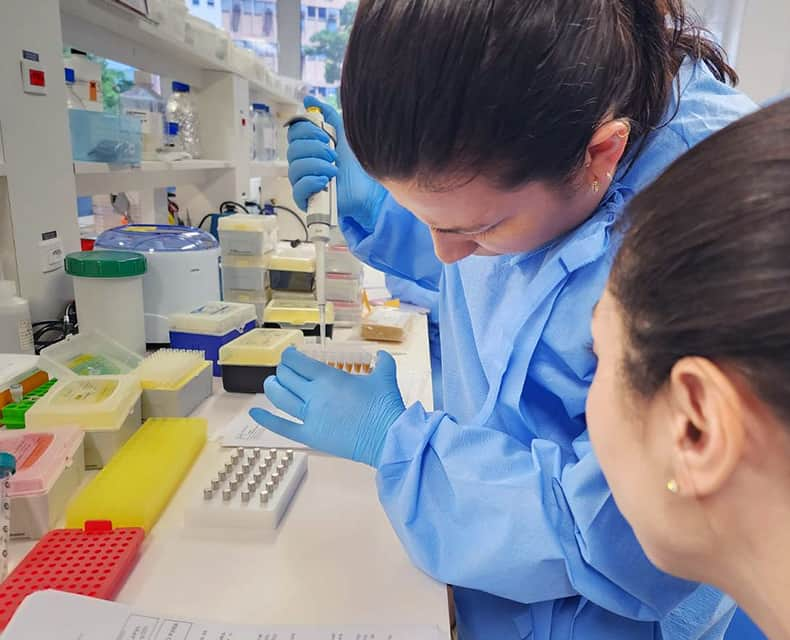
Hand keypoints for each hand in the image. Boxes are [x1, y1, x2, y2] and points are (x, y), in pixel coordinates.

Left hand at [250, 347, 405, 466]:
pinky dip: (267, 420)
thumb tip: (382, 354)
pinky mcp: (309, 435)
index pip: (299, 363)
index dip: (290, 356)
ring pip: (280, 398)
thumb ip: (383, 362)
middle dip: (283, 370)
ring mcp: (309, 416)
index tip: (289, 355)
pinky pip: (282, 427)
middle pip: (287, 378)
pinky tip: (254, 413)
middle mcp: (314, 395)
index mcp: (328, 378)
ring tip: (271, 382)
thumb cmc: (385, 406)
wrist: (387, 437)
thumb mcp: (385, 377)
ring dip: (273, 387)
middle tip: (285, 369)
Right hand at [287, 96, 387, 232]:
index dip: (306, 131)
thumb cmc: (357, 163)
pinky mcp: (306, 200)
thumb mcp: (344, 134)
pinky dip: (311, 182)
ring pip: (295, 168)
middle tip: (333, 154)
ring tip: (335, 170)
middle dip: (315, 149)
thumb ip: (328, 115)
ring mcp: (303, 182)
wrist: (370, 189)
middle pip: (292, 149)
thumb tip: (308, 99)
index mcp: (309, 147)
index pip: (294, 133)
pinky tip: (325, 181)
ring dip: (317, 165)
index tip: (326, 136)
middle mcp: (303, 163)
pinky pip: (298, 189)